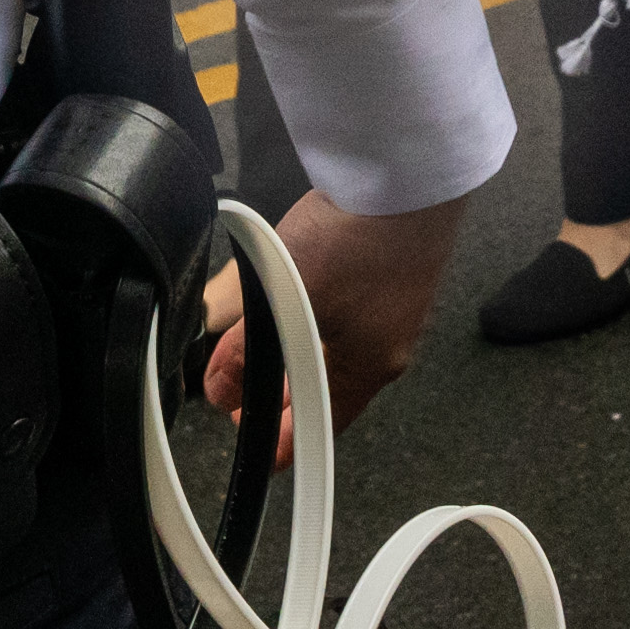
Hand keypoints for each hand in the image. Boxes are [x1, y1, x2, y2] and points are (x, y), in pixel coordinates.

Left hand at [202, 189, 464, 437]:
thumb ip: (243, 342)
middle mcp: (391, 346)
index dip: (290, 441)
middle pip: (334, 388)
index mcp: (369, 366)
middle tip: (253, 397)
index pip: (323, 423)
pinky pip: (356, 316)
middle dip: (291, 396)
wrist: (409, 175)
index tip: (269, 453)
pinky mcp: (400, 275)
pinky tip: (306, 299)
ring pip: (343, 350)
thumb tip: (219, 384)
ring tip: (269, 350)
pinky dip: (324, 322)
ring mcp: (400, 309)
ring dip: (305, 357)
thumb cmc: (356, 240)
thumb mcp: (283, 296)